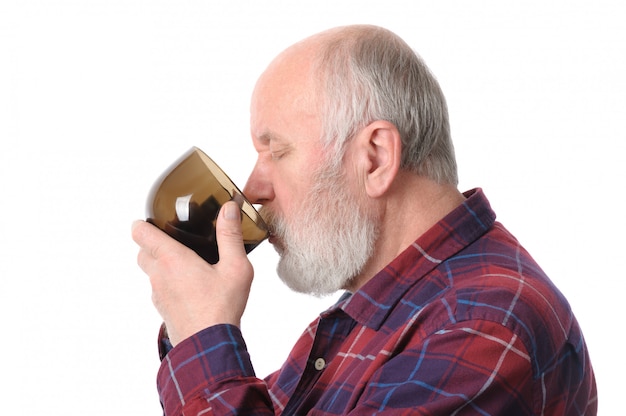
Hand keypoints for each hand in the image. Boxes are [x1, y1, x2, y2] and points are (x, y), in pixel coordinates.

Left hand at [132, 201, 253, 345]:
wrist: (209, 346)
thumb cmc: (221, 307)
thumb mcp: (235, 267)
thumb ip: (230, 236)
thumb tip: (228, 209)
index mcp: (172, 259)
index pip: (140, 233)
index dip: (143, 223)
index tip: (155, 219)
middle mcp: (159, 276)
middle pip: (142, 251)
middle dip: (152, 243)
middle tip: (174, 239)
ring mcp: (158, 295)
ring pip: (150, 273)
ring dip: (161, 265)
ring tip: (186, 263)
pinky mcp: (163, 311)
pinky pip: (159, 291)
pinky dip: (168, 284)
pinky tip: (191, 288)